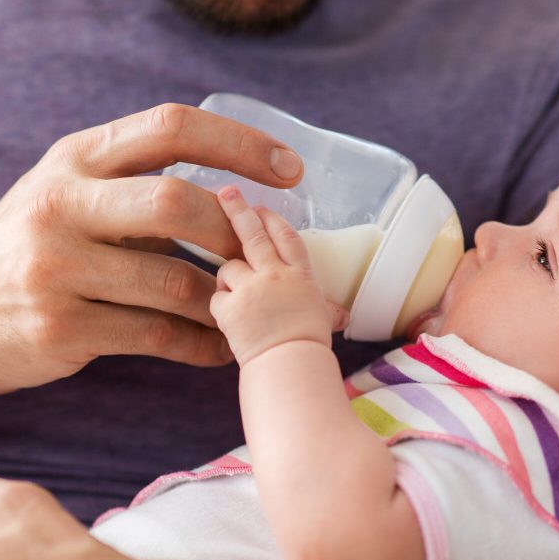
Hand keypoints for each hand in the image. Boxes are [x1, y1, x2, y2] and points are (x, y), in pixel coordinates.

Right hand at [0, 103, 305, 399]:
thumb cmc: (19, 254)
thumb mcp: (60, 196)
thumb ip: (128, 186)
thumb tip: (234, 193)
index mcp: (71, 160)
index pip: (169, 128)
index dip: (239, 143)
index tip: (289, 170)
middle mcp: (60, 205)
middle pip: (175, 204)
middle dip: (233, 234)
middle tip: (264, 257)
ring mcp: (56, 270)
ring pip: (174, 283)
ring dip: (225, 302)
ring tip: (250, 311)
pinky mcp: (60, 330)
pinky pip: (157, 337)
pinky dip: (200, 346)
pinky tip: (218, 350)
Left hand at [209, 186, 346, 365]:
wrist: (291, 366)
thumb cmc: (311, 348)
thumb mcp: (323, 321)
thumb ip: (326, 311)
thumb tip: (342, 316)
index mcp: (300, 275)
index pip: (286, 236)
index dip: (273, 219)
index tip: (262, 207)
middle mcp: (274, 275)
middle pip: (253, 234)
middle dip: (238, 210)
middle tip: (226, 193)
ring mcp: (250, 289)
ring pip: (228, 267)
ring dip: (229, 276)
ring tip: (236, 292)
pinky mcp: (229, 308)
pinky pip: (216, 298)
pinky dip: (220, 306)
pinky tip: (229, 318)